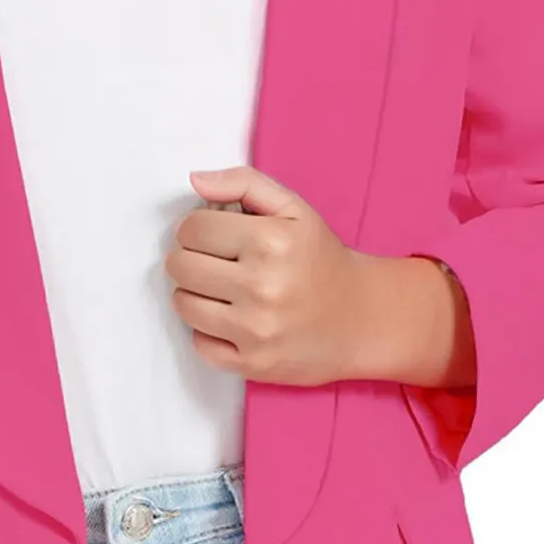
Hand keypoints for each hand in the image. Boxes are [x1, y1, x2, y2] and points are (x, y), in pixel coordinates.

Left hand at [163, 166, 362, 385]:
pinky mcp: (254, 363)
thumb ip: (243, 183)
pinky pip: (200, 343)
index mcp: (270, 241)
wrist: (362, 318)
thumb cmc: (321, 259)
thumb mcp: (293, 208)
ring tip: (221, 290)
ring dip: (195, 294)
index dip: (197, 229)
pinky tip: (232, 320)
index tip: (213, 236)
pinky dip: (208, 332)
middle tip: (215, 263)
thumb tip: (195, 180)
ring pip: (183, 304)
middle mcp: (262, 286)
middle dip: (191, 259)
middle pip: (180, 266)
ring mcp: (257, 329)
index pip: (192, 229)